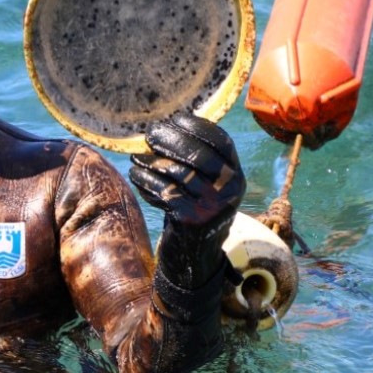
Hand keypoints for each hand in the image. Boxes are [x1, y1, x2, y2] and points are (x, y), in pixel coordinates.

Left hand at [129, 111, 245, 289]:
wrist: (195, 254)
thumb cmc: (195, 208)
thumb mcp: (206, 183)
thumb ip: (196, 159)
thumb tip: (166, 127)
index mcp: (236, 174)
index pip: (220, 141)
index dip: (197, 126)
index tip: (175, 118)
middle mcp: (230, 189)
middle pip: (198, 154)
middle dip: (171, 139)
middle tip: (150, 133)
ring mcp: (213, 206)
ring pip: (177, 173)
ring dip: (151, 162)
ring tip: (136, 157)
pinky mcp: (192, 220)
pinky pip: (163, 192)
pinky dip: (146, 181)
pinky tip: (136, 175)